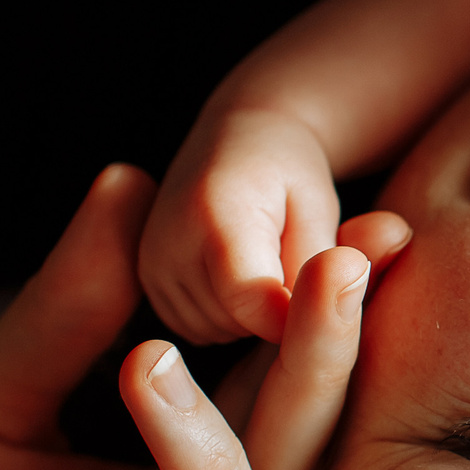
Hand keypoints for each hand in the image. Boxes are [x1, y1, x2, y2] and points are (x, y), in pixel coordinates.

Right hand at [142, 104, 342, 342]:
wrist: (238, 138)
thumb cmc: (290, 170)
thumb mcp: (319, 207)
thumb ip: (314, 266)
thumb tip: (304, 325)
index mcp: (215, 211)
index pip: (249, 299)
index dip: (292, 317)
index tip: (322, 306)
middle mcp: (169, 241)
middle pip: (236, 321)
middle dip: (274, 313)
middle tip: (297, 272)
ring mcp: (151, 264)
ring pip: (217, 330)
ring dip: (251, 317)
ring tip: (270, 268)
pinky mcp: (147, 281)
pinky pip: (199, 328)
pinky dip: (228, 316)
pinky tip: (245, 279)